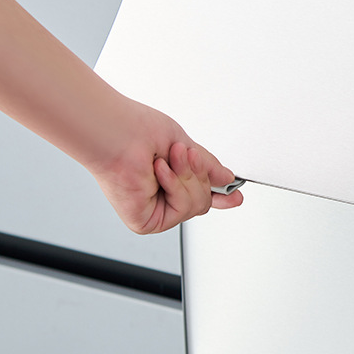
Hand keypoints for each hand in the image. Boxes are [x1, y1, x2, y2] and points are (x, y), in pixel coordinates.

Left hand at [89, 101, 242, 234]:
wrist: (117, 133)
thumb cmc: (138, 131)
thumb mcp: (186, 147)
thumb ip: (207, 167)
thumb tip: (226, 178)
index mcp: (169, 179)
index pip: (199, 194)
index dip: (219, 196)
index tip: (235, 196)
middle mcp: (160, 198)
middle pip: (204, 202)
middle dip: (198, 175)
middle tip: (183, 154)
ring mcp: (154, 211)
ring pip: (196, 206)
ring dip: (186, 177)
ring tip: (167, 160)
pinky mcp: (146, 222)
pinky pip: (181, 210)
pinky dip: (174, 187)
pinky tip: (158, 172)